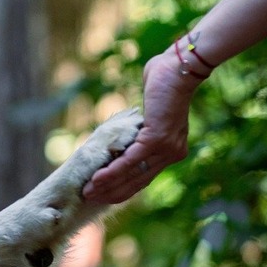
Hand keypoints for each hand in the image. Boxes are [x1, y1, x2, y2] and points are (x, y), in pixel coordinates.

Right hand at [82, 49, 202, 203]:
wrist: (178, 69)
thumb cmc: (164, 82)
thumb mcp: (152, 112)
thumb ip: (142, 127)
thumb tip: (126, 133)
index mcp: (172, 150)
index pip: (144, 178)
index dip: (122, 189)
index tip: (103, 195)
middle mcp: (172, 154)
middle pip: (138, 182)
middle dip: (112, 193)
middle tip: (89, 198)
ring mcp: (166, 148)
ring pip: (133, 174)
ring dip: (108, 185)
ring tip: (88, 192)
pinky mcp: (157, 139)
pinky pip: (130, 161)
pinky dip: (112, 172)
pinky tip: (97, 179)